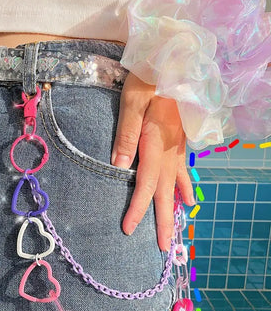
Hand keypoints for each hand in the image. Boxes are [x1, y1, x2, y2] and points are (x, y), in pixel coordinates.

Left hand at [112, 72, 194, 250]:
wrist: (175, 62)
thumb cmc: (150, 77)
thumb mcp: (132, 101)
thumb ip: (126, 134)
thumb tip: (119, 165)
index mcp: (156, 143)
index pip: (146, 184)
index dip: (138, 208)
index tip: (129, 230)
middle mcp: (171, 151)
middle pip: (166, 192)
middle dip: (163, 221)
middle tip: (163, 247)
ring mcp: (179, 147)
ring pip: (178, 186)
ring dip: (176, 210)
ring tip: (176, 232)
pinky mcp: (182, 142)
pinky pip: (185, 172)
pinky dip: (187, 189)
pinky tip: (191, 200)